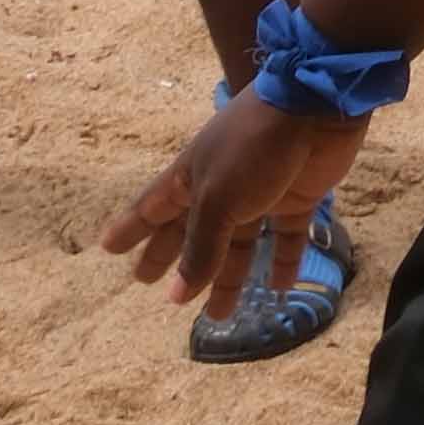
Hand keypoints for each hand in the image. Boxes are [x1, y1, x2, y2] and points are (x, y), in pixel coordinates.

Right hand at [105, 79, 366, 319]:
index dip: (130, 229)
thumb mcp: (217, 200)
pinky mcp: (296, 198)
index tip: (108, 249)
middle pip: (190, 233)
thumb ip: (199, 249)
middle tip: (153, 289)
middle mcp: (220, 188)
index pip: (151, 209)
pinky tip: (279, 288)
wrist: (315, 109)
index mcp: (190, 178)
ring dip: (228, 278)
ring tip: (217, 315)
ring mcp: (260, 194)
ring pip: (238, 245)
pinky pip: (285, 238)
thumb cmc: (252, 149)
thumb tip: (177, 295)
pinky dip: (282, 262)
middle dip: (173, 260)